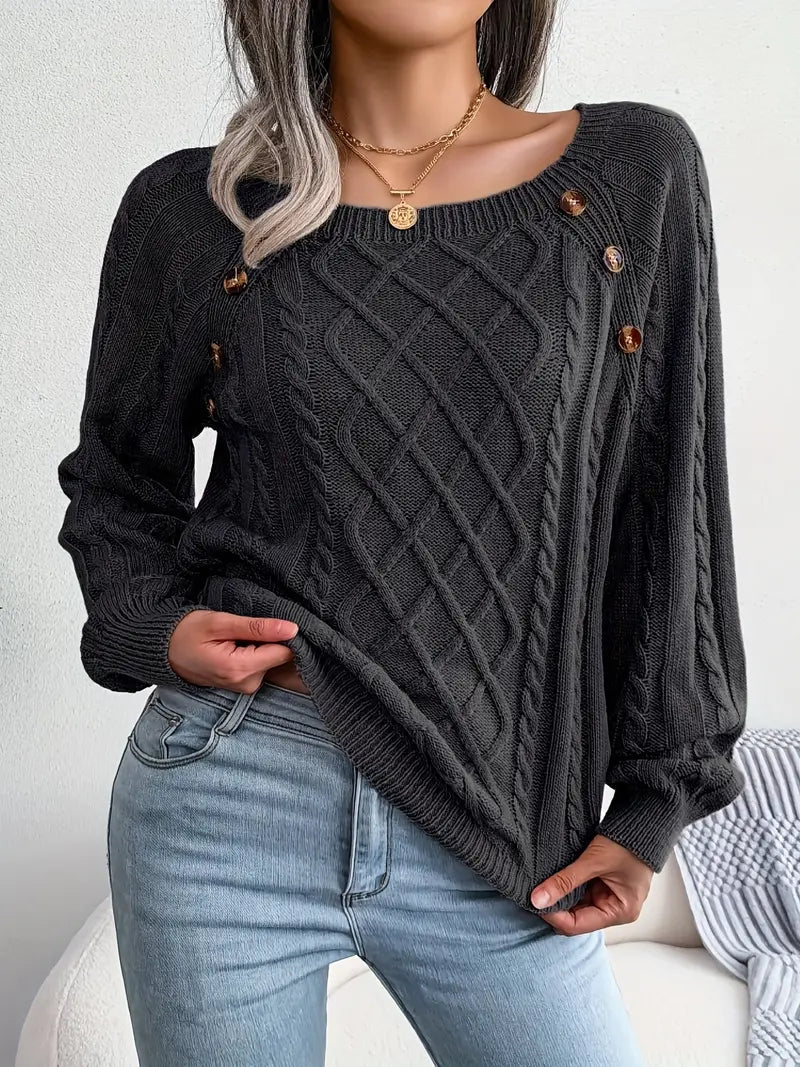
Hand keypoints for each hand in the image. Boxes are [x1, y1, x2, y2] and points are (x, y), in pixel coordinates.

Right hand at [168, 610, 299, 692]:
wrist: (164, 651)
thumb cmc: (187, 633)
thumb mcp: (220, 623)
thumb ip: (257, 627)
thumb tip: (291, 628)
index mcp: (240, 669)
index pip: (284, 653)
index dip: (281, 634)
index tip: (265, 623)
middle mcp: (246, 684)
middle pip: (279, 658)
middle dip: (269, 640)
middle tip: (243, 630)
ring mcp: (245, 687)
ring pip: (272, 661)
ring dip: (260, 646)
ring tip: (236, 637)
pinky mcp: (244, 685)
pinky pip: (262, 666)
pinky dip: (254, 654)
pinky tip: (236, 646)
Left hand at [529, 834, 652, 934]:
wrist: (640, 825)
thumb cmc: (626, 845)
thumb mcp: (593, 862)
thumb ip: (564, 881)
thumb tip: (538, 899)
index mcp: (620, 912)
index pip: (578, 925)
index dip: (554, 916)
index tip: (534, 903)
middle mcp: (614, 910)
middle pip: (576, 919)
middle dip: (555, 909)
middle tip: (533, 895)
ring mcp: (608, 899)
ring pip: (575, 907)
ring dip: (559, 899)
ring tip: (540, 888)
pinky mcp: (601, 888)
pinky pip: (579, 895)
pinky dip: (566, 890)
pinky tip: (552, 883)